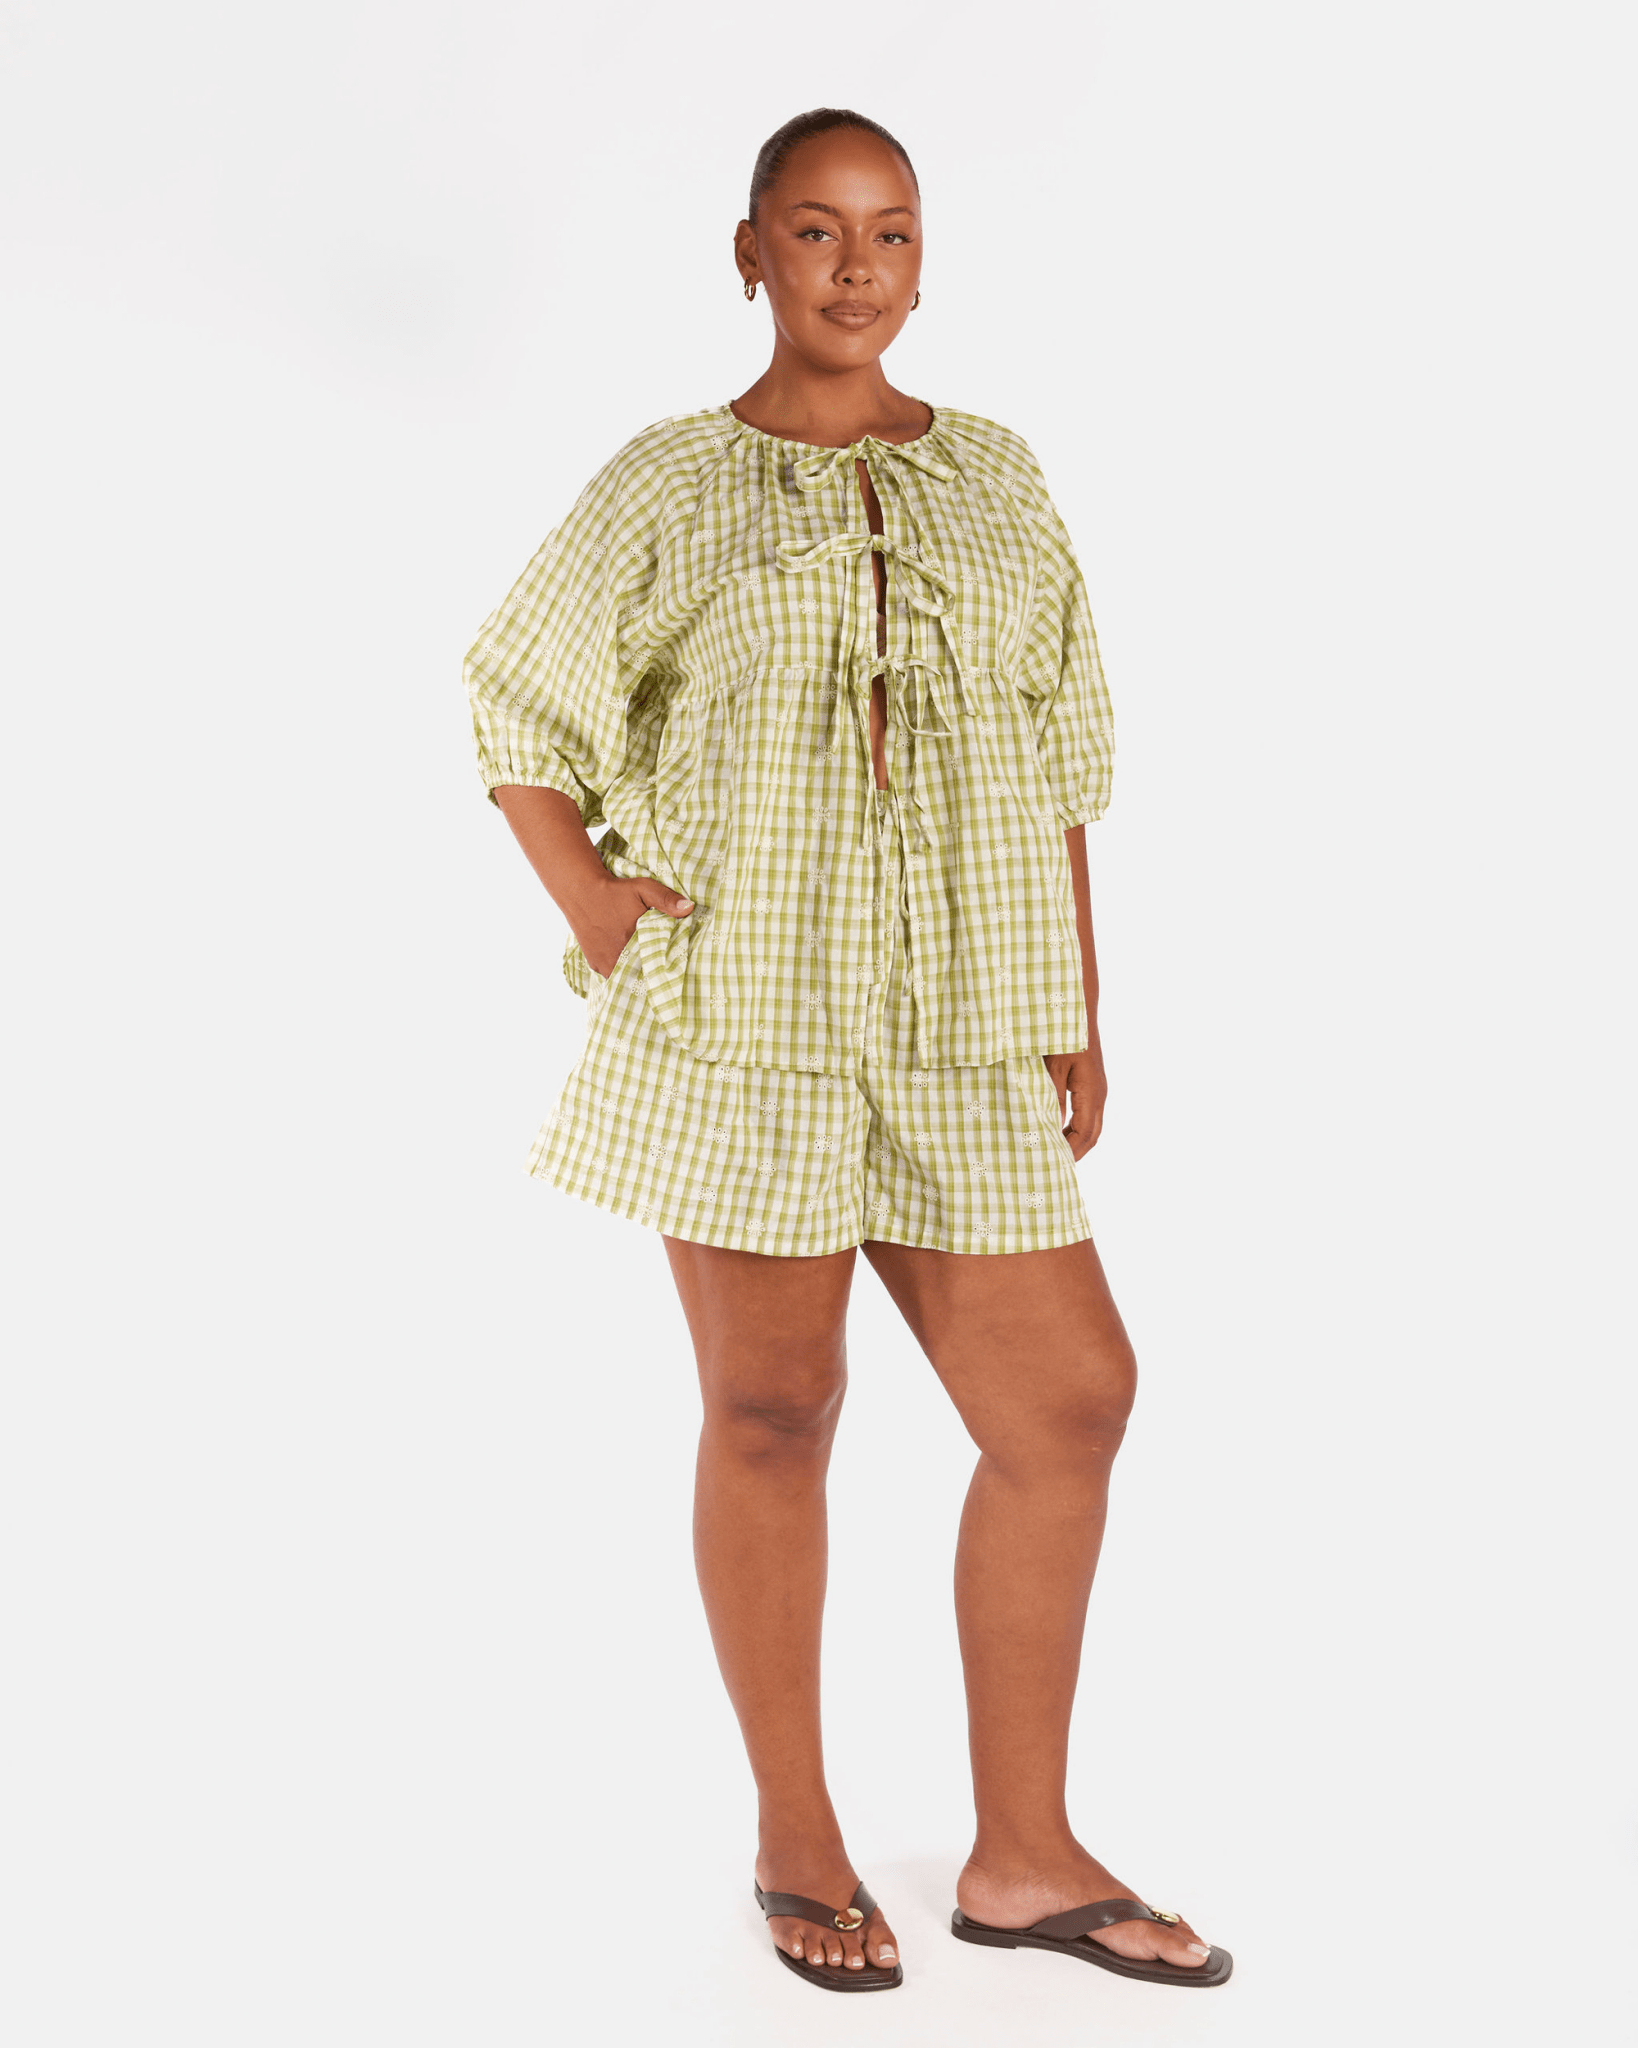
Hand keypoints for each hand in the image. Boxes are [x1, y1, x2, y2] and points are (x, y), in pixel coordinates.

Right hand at [568, 872, 693, 976]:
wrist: (580, 891)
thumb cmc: (613, 890)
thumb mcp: (643, 889)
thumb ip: (667, 899)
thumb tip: (689, 908)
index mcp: (632, 945)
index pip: (655, 969)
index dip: (664, 969)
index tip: (673, 968)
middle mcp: (616, 960)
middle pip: (640, 976)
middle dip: (650, 974)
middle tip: (661, 971)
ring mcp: (604, 964)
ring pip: (625, 977)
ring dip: (635, 973)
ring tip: (646, 969)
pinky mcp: (594, 963)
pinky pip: (612, 974)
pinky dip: (620, 970)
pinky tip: (628, 963)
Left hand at [1044, 1033, 1106, 1159]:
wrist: (1079, 1011)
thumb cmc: (1064, 1035)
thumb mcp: (1053, 1067)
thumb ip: (1053, 1097)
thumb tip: (1051, 1126)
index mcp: (1092, 1093)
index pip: (1085, 1134)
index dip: (1072, 1152)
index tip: (1055, 1164)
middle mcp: (1099, 1095)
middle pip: (1092, 1134)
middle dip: (1076, 1152)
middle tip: (1055, 1165)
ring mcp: (1097, 1089)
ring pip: (1091, 1125)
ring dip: (1075, 1140)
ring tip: (1055, 1151)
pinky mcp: (1091, 1083)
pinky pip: (1087, 1113)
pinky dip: (1075, 1127)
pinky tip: (1059, 1129)